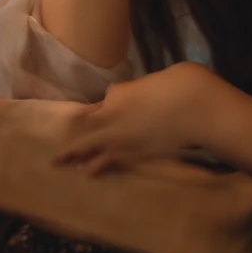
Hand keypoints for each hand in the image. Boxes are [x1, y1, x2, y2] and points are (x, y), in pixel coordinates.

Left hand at [54, 61, 217, 174]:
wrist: (193, 104)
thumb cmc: (181, 84)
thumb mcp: (157, 79)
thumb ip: (144, 89)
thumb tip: (145, 95)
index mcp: (118, 93)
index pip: (102, 104)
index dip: (98, 112)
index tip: (92, 117)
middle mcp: (111, 114)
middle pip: (84, 126)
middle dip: (73, 138)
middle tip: (58, 150)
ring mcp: (119, 135)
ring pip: (89, 146)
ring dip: (76, 154)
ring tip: (62, 163)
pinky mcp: (131, 152)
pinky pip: (107, 160)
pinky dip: (96, 166)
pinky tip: (86, 173)